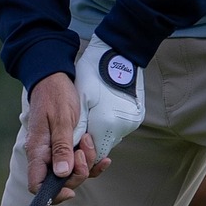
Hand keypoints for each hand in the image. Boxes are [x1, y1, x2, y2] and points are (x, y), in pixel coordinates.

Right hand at [25, 72, 107, 201]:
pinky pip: (81, 163)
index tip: (70, 190)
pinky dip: (94, 162)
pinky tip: (103, 158)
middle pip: (61, 182)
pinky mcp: (68, 146)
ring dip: (87, 162)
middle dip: (78, 172)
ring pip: (74, 172)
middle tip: (84, 149)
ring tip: (89, 140)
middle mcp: (46, 155)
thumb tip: (62, 174)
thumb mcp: (61, 119)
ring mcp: (57, 152)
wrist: (55, 78)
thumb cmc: (55, 95)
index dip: (53, 194)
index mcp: (38, 151)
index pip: (38, 185)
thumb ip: (61, 147)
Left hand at [74, 37, 145, 160]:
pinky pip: (120, 127)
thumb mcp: (80, 99)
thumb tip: (69, 151)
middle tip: (82, 123)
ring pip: (111, 137)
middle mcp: (123, 127)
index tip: (74, 140)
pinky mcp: (137, 116)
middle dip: (91, 140)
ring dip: (100, 131)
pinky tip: (103, 109)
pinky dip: (110, 123)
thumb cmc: (94, 72)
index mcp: (107, 124)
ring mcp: (132, 122)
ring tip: (93, 112)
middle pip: (103, 146)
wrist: (118, 52)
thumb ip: (75, 128)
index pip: (93, 152)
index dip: (82, 150)